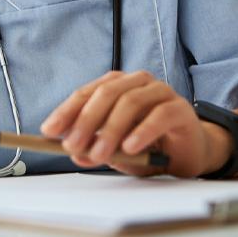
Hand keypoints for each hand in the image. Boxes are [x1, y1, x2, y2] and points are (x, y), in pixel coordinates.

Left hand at [40, 70, 232, 177]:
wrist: (188, 152)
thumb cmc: (148, 146)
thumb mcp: (115, 151)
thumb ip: (96, 149)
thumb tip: (74, 154)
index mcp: (117, 86)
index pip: (86, 93)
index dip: (66, 111)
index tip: (49, 131)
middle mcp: (137, 83)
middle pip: (106, 93)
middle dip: (85, 120)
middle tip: (72, 145)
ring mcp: (160, 92)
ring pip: (130, 102)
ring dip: (110, 130)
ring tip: (99, 154)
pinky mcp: (180, 108)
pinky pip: (159, 115)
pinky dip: (142, 131)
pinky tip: (130, 147)